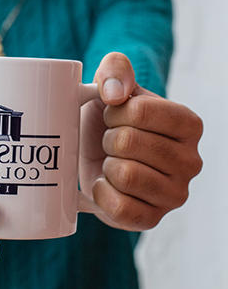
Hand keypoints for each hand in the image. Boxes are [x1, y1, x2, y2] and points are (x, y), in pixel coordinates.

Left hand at [79, 53, 202, 230]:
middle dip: (108, 138)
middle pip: (129, 143)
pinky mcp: (153, 220)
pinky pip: (120, 208)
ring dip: (107, 165)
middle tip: (111, 140)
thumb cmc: (108, 115)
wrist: (95, 150)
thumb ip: (115, 68)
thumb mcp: (110, 82)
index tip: (114, 114)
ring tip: (112, 161)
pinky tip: (107, 184)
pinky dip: (102, 194)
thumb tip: (115, 93)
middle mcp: (191, 161)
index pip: (139, 111)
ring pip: (125, 175)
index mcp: (189, 123)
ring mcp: (175, 195)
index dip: (114, 111)